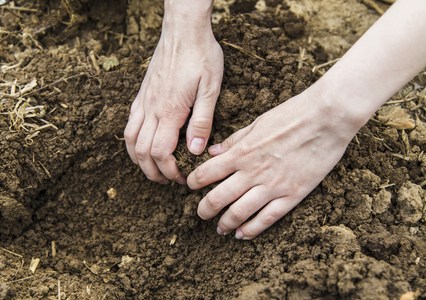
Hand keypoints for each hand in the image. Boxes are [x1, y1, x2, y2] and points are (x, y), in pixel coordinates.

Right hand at [124, 4, 222, 183]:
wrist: (183, 30)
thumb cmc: (201, 56)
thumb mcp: (211, 89)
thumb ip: (202, 122)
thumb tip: (194, 151)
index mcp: (170, 111)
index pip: (161, 153)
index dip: (170, 171)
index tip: (181, 178)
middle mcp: (151, 109)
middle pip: (142, 152)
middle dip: (153, 172)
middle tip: (168, 180)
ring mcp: (143, 101)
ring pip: (130, 140)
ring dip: (139, 160)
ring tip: (154, 169)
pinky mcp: (141, 94)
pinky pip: (129, 124)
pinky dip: (133, 142)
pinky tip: (143, 145)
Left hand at [187, 87, 361, 238]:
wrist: (327, 118)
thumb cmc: (292, 115)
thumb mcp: (258, 123)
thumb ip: (234, 140)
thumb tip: (212, 152)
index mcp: (242, 152)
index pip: (207, 173)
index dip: (194, 182)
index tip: (190, 187)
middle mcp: (253, 172)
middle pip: (218, 198)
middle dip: (204, 209)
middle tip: (200, 214)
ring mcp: (273, 186)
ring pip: (239, 213)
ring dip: (224, 223)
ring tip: (219, 228)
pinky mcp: (292, 195)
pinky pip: (267, 218)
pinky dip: (251, 229)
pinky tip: (242, 234)